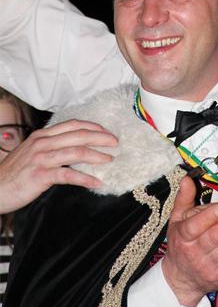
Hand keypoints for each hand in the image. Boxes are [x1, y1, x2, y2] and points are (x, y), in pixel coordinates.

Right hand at [0, 119, 117, 212]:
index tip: (106, 131)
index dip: (92, 126)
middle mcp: (43, 143)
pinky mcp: (41, 175)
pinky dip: (85, 178)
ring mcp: (42, 158)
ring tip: (110, 160)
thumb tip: (72, 146)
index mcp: (42, 135)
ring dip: (97, 156)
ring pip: (76, 152)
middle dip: (100, 137)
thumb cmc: (13, 173)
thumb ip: (49, 146)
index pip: (73, 125)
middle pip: (79, 135)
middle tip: (115, 143)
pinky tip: (96, 182)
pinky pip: (68, 175)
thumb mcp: (31, 152)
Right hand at [162, 177, 217, 306]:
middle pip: (214, 237)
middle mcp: (193, 252)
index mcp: (182, 236)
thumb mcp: (176, 220)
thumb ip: (184, 199)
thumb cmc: (180, 244)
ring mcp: (206, 266)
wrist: (180, 278)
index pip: (194, 226)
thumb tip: (187, 179)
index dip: (209, 216)